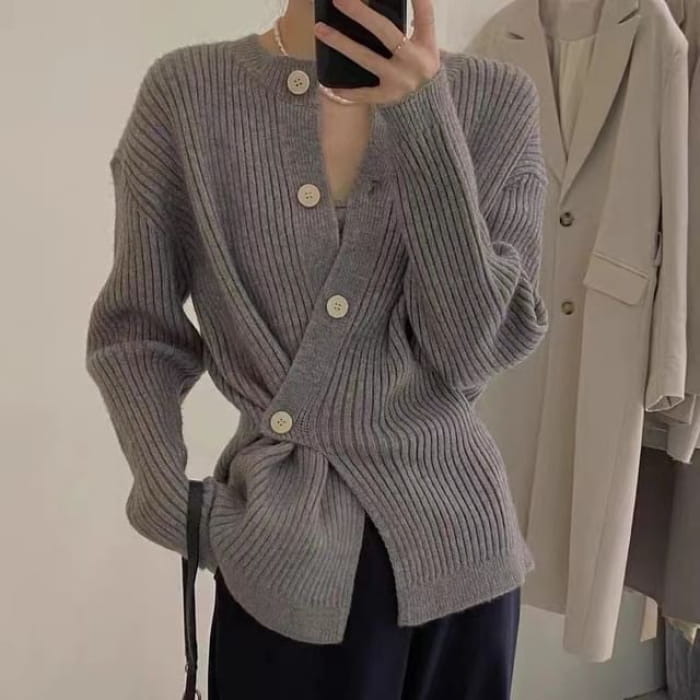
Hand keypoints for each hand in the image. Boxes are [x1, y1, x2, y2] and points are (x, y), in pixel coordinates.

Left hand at [313, 0, 440, 104]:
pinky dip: (347, 90)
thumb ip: (412, 27)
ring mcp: (399, 80)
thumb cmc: (419, 70)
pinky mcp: (388, 98)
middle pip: (385, 31)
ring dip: (341, 42)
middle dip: (360, 13)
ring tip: (320, 29)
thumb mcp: (424, 48)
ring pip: (366, 58)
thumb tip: (379, 7)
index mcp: (426, 44)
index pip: (424, 14)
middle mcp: (414, 61)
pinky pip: (363, 93)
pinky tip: (328, 84)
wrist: (426, 109)